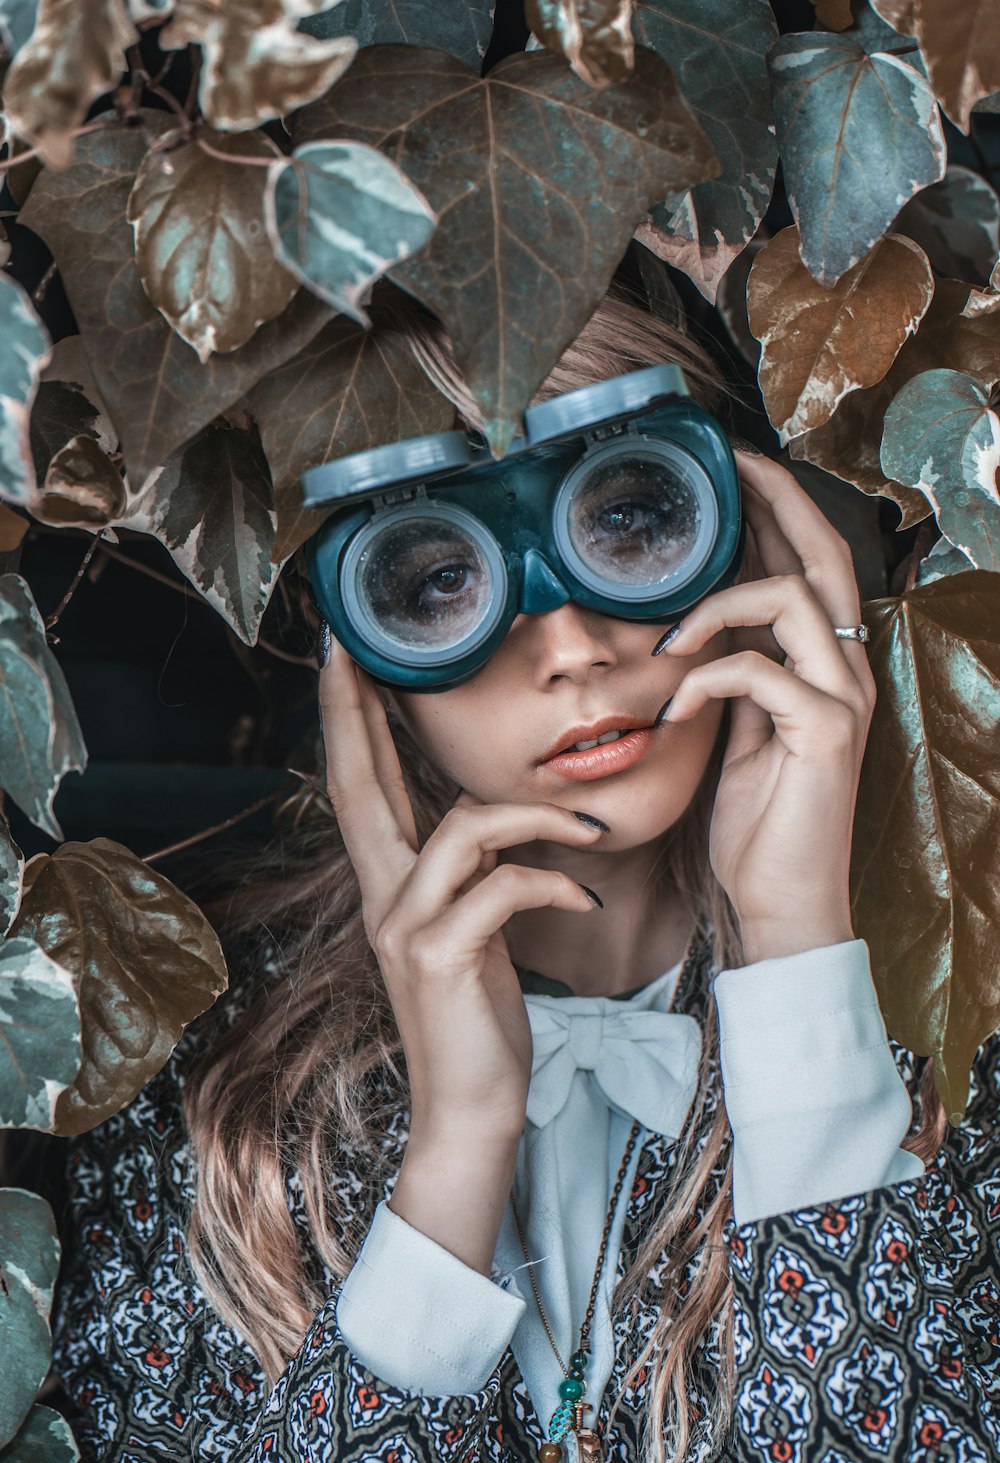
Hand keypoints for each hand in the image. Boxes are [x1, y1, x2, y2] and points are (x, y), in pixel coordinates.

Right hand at [318, 632, 605, 1140]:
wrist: (473, 1111)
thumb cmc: (480, 1020)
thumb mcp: (471, 934)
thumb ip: (469, 877)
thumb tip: (498, 822)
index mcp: (389, 888)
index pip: (359, 788)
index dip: (347, 722)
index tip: (344, 660)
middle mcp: (382, 899)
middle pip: (361, 786)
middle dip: (357, 713)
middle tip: (354, 648)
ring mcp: (404, 928)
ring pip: (463, 828)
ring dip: (537, 816)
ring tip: (590, 826)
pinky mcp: (440, 957)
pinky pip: (504, 887)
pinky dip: (553, 882)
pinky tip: (583, 899)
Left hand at [654, 454, 876, 963]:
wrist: (781, 902)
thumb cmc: (760, 826)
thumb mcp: (740, 739)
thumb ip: (737, 684)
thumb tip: (704, 640)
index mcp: (827, 668)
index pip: (813, 567)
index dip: (781, 510)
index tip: (737, 473)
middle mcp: (848, 672)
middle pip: (823, 555)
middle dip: (776, 499)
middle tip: (729, 467)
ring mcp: (843, 700)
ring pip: (791, 598)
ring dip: (717, 604)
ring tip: (670, 642)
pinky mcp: (824, 733)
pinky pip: (759, 671)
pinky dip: (704, 680)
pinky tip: (673, 711)